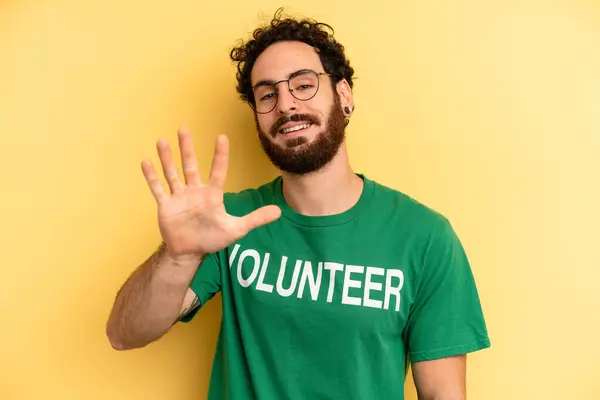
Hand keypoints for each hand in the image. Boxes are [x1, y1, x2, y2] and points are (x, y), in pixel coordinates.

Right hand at [141, 127, 280, 259]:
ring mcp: (179, 197)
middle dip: (187, 148)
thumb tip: (280, 212)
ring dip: (166, 158)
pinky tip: (145, 161)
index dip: (220, 155)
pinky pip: (157, 188)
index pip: (218, 170)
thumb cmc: (213, 238)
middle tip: (184, 128)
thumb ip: (256, 219)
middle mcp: (195, 191)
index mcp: (212, 194)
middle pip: (190, 165)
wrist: (190, 253)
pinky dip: (151, 176)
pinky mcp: (166, 206)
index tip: (222, 137)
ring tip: (162, 140)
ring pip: (172, 173)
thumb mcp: (236, 229)